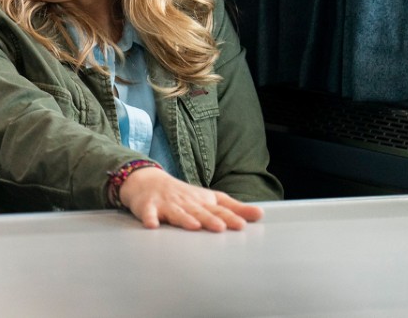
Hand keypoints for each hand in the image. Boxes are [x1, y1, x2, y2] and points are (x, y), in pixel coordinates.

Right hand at [119, 167, 262, 231]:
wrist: (147, 181)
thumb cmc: (183, 195)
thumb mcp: (209, 198)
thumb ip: (233, 208)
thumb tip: (261, 214)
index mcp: (202, 201)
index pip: (218, 210)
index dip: (229, 216)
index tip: (242, 225)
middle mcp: (186, 202)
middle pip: (198, 211)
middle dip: (209, 218)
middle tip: (220, 227)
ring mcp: (166, 204)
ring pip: (176, 212)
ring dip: (184, 218)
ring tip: (193, 225)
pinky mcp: (147, 206)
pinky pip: (147, 212)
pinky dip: (149, 218)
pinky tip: (152, 225)